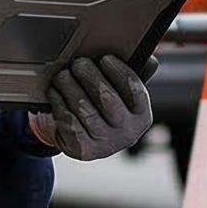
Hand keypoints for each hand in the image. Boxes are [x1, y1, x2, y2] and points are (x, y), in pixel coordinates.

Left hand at [29, 56, 153, 159]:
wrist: (89, 142)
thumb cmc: (107, 110)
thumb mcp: (124, 96)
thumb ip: (136, 75)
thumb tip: (151, 60)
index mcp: (142, 116)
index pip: (134, 90)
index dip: (118, 71)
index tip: (104, 58)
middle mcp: (127, 132)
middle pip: (107, 98)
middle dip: (90, 75)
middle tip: (78, 63)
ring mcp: (105, 143)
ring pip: (84, 108)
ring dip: (70, 86)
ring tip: (63, 75)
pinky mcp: (83, 149)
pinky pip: (68, 120)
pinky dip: (59, 102)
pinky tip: (55, 91)